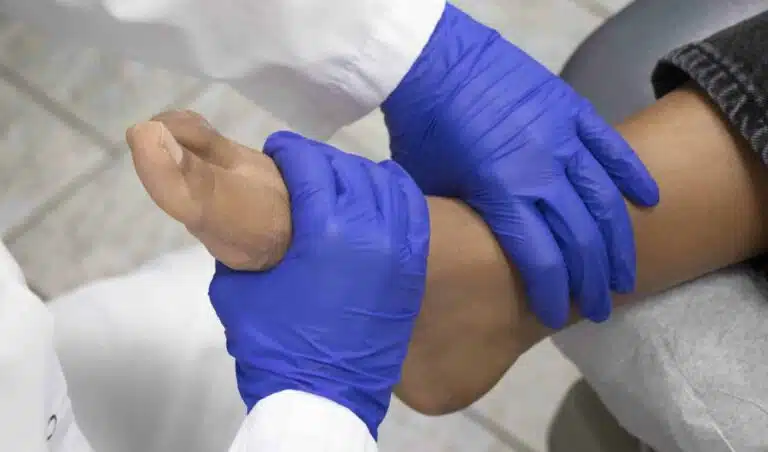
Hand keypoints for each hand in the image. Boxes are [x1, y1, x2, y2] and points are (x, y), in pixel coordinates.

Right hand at [208, 132, 429, 437]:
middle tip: (300, 167)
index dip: (292, 151)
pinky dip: (395, 192)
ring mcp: (399, 249)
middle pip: (348, 170)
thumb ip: (242, 245)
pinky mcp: (413, 268)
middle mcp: (371, 231)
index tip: (278, 150)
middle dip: (319, 162)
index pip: (312, 167)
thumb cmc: (274, 345)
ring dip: (356, 174)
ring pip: (383, 185)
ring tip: (335, 178)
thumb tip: (243, 221)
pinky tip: (378, 189)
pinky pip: (412, 211)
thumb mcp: (239, 289)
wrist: (322, 397)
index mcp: (326, 231)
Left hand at [382, 5, 658, 328]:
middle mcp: (544, 170)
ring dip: (619, 243)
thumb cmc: (423, 130)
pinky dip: (633, 175)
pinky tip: (650, 201)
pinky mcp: (573, 109)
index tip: (554, 316)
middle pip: (581, 238)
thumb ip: (465, 224)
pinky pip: (613, 147)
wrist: (432, 61)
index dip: (551, 294)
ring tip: (625, 275)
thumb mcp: (432, 189)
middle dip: (591, 282)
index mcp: (503, 193)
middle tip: (599, 308)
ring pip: (605, 200)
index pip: (541, 259)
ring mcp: (565, 137)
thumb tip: (479, 256)